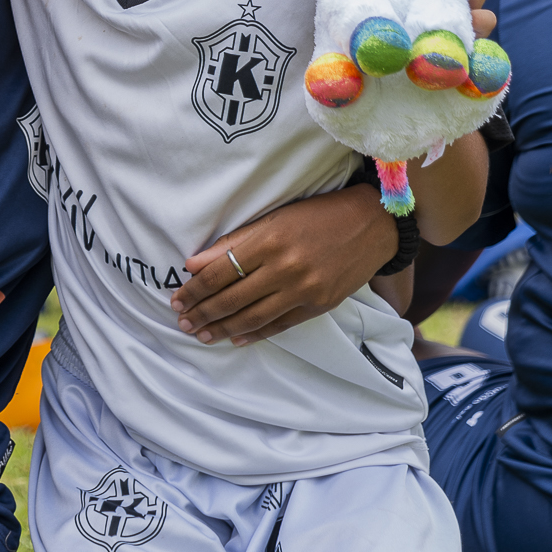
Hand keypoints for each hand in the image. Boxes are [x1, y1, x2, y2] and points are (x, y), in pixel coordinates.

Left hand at [172, 186, 397, 343]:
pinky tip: (236, 338)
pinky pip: (280, 325)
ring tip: (202, 335)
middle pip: (232, 298)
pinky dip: (255, 334)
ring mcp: (304, 290)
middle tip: (182, 321)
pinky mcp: (320, 305)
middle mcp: (285, 268)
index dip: (194, 289)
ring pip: (252, 317)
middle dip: (202, 313)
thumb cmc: (319, 214)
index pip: (219, 272)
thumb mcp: (274, 217)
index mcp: (269, 240)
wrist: (373, 223)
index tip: (177, 298)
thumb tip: (193, 263)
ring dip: (222, 328)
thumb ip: (234, 242)